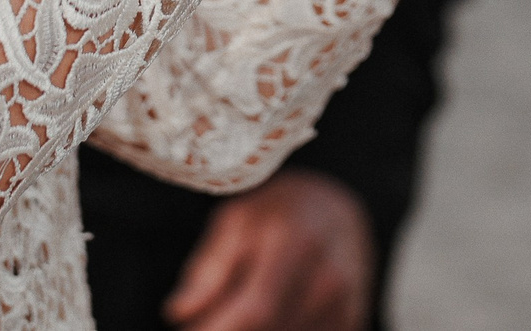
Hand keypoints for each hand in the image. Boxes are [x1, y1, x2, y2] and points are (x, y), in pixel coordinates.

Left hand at [161, 170, 373, 330]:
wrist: (340, 212)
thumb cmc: (280, 212)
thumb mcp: (238, 220)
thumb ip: (209, 267)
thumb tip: (179, 312)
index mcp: (295, 242)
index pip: (256, 310)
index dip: (217, 330)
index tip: (190, 330)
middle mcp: (328, 277)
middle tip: (203, 324)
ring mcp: (345, 305)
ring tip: (230, 318)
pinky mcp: (350, 323)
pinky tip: (265, 320)